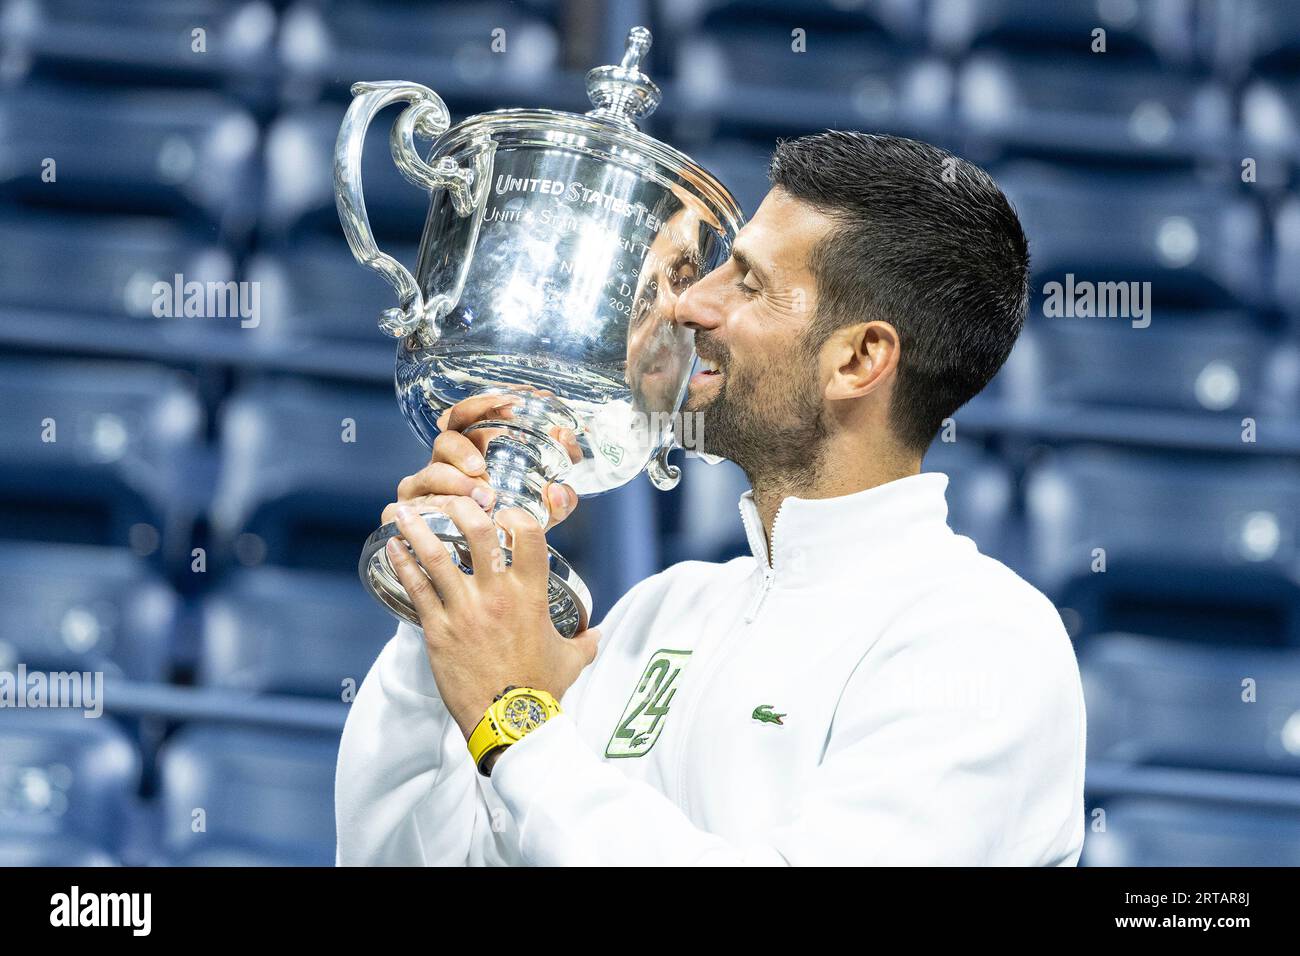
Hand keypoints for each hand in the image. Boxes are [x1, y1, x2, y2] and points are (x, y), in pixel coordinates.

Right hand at [383, 390, 582, 530]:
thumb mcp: (540, 513)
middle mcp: (446, 461)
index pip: (474, 413)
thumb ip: (558, 501)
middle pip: (447, 434)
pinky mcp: (405, 513)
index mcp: (474, 449)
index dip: (488, 402)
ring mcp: (424, 486)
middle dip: (465, 446)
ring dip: (457, 483)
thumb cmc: (507, 529)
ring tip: (483, 499)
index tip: (516, 400)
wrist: (476, 568)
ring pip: (432, 472)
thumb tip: (559, 490)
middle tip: (483, 465)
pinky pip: (409, 506)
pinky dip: (429, 510)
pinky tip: (446, 519)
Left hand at [386, 498, 599, 739]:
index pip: (527, 534)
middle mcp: (497, 595)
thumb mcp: (571, 659)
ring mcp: (464, 611)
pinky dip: (403, 564)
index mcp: (531, 594)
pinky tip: (393, 548)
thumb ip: (584, 640)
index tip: (503, 511)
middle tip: (451, 499)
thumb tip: (595, 633)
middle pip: (478, 532)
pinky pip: (416, 589)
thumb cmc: (542, 690)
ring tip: (404, 511)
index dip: (515, 513)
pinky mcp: (438, 631)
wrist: (512, 724)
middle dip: (462, 507)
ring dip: (418, 529)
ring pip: (436, 556)